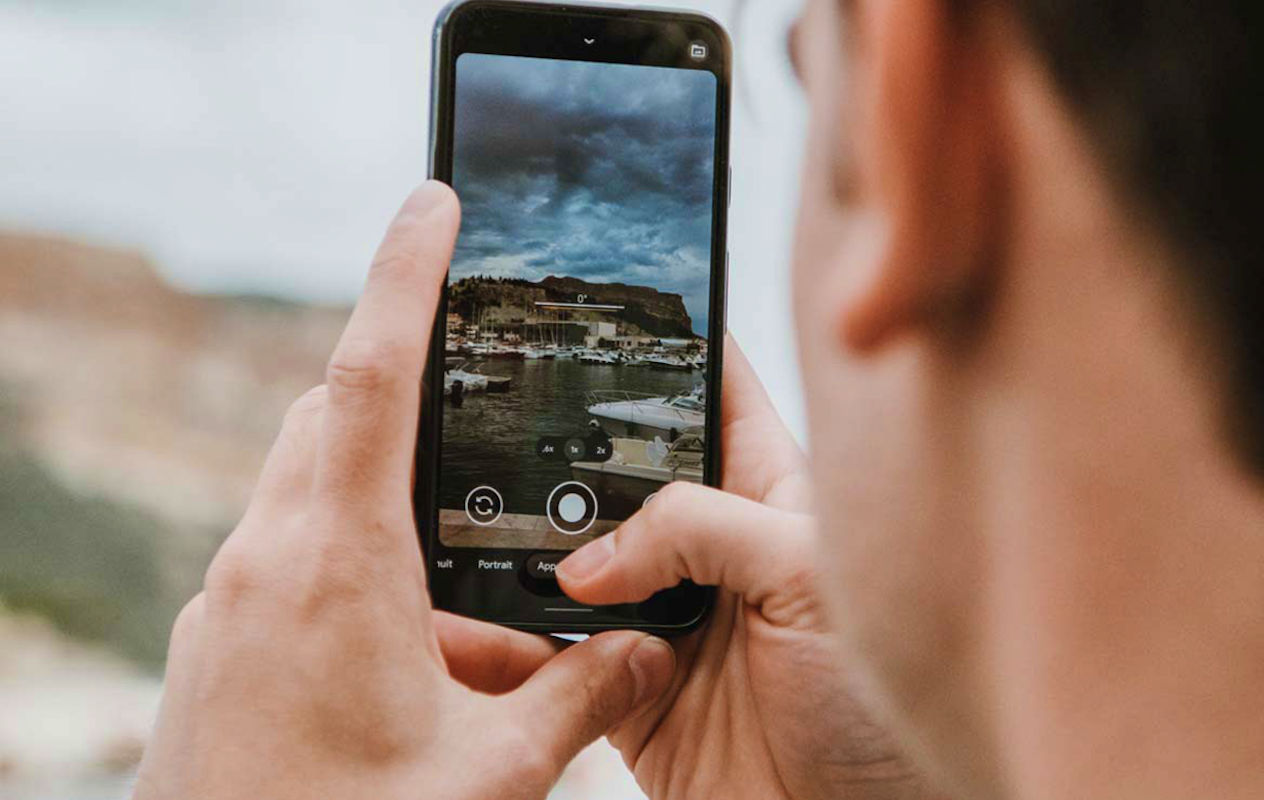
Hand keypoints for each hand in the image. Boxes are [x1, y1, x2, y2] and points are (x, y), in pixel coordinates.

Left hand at [133, 182, 675, 799]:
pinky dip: (352, 568)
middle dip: (412, 400)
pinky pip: (287, 560)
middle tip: (483, 423)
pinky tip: (412, 652)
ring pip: (311, 492)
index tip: (432, 202)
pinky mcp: (217, 642)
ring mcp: (229, 602)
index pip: (374, 374)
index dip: (406, 273)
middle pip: (337, 421)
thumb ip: (584, 697)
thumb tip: (650, 654)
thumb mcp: (492, 775)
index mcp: (339, 566)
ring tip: (466, 594)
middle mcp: (268, 563)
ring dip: (387, 506)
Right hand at [440, 341, 944, 799]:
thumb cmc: (880, 708)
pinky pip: (551, 651)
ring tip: (462, 516)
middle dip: (559, 449)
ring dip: (522, 547)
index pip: (711, 389)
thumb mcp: (811, 578)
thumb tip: (594, 553)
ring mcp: (665, 613)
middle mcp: (711, 544)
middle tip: (495, 421)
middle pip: (616, 470)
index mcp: (772, 492)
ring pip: (570, 558)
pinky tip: (470, 617)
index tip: (599, 303)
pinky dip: (504, 637)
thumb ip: (702, 530)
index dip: (662, 343)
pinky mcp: (627, 686)